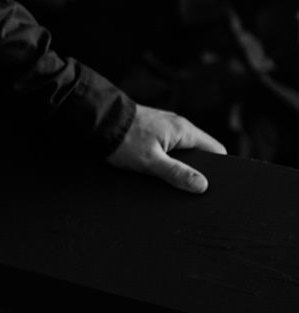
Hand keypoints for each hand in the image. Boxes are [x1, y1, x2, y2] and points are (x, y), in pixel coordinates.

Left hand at [104, 105, 227, 192]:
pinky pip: (167, 149)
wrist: (94, 120)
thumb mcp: (151, 161)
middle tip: (194, 192)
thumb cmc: (122, 138)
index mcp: (183, 130)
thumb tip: (203, 186)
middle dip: (198, 171)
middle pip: (199, 153)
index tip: (216, 188)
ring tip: (176, 186)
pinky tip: (160, 174)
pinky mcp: (150, 132)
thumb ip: (177, 173)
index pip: (215, 150)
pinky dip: (167, 161)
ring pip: (182, 152)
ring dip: (180, 167)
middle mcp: (176, 126)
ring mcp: (163, 128)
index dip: (219, 169)